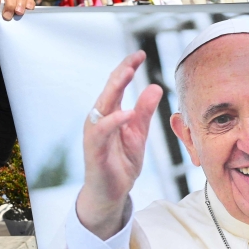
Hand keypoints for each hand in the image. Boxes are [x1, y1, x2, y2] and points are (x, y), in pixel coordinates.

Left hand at [0, 0, 35, 54]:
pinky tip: (31, 11)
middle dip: (16, 4)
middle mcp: (9, 6)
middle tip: (15, 15)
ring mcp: (18, 12)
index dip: (9, 3)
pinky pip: (31, 7)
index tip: (6, 16)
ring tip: (22, 14)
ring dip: (25, 4)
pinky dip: (32, 6)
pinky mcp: (26, 19)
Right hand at [76, 52, 162, 239]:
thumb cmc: (120, 163)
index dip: (127, 68)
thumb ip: (144, 112)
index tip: (140, 54)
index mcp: (110, 113)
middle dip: (121, 72)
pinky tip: (127, 114)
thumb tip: (155, 86)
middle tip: (134, 58)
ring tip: (128, 74)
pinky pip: (102, 132)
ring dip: (114, 89)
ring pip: (102, 105)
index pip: (116, 85)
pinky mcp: (94, 149)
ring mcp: (95, 133)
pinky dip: (114, 121)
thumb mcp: (138, 134)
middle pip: (108, 89)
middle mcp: (99, 119)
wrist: (110, 193)